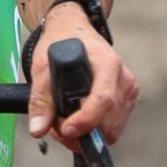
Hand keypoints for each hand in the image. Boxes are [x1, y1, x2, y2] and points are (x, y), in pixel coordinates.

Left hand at [25, 6, 138, 151]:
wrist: (74, 31)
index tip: (66, 130)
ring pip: (110, 131)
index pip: (103, 100)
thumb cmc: (61, 44)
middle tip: (54, 125)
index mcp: (107, 64)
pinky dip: (93, 131)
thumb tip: (38, 129)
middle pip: (107, 123)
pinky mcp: (127, 101)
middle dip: (80, 133)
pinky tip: (76, 119)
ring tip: (63, 121)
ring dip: (85, 135)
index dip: (85, 120)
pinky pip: (112, 128)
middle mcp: (123, 79)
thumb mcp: (43, 67)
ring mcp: (128, 91)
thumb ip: (40, 99)